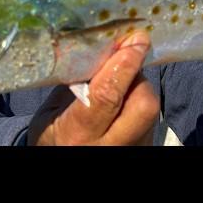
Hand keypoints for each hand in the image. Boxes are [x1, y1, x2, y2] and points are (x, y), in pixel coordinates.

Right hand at [27, 29, 159, 144]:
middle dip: (138, 77)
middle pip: (143, 105)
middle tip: (123, 65)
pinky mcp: (145, 147)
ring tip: (119, 86)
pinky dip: (139, 101)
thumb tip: (100, 48)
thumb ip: (74, 84)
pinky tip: (124, 102)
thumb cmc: (53, 136)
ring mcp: (132, 147)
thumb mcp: (51, 112)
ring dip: (138, 88)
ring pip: (150, 108)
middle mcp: (110, 144)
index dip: (124, 63)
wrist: (68, 163)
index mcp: (78, 134)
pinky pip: (150, 118)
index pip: (107, 94)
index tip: (134, 38)